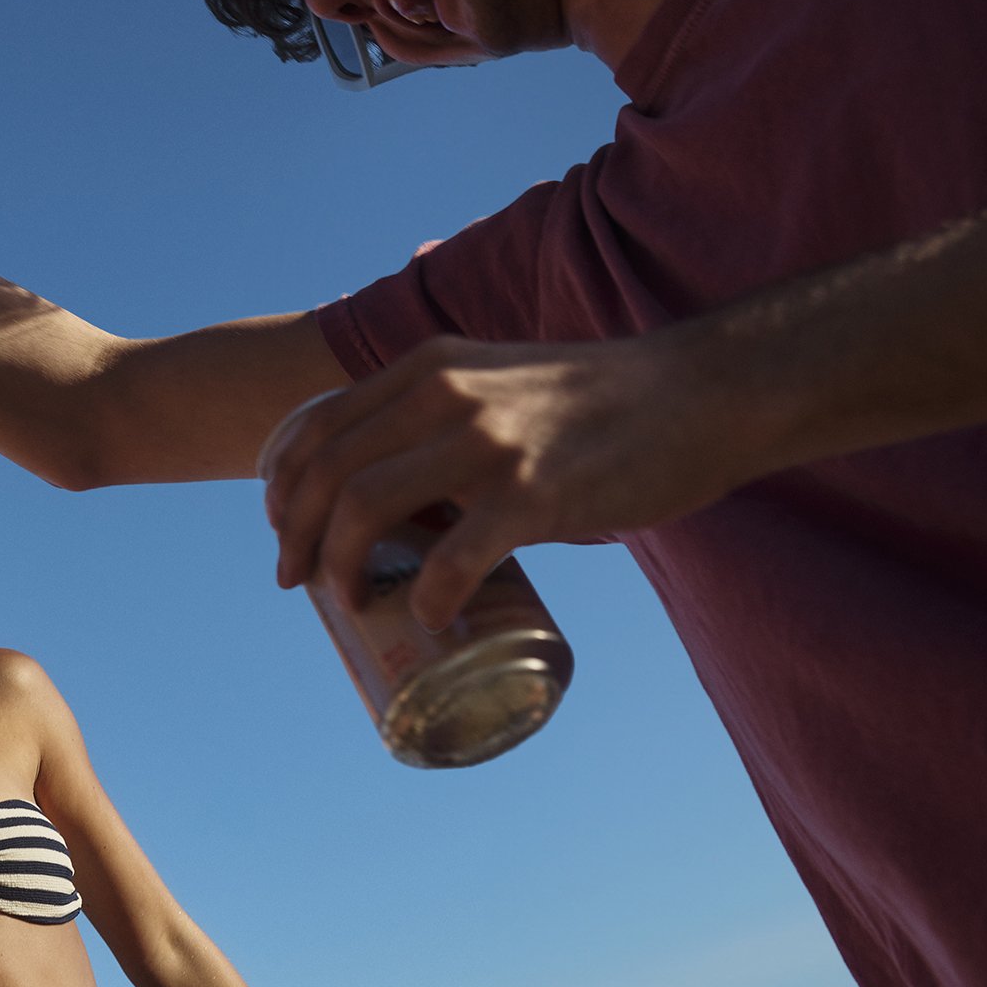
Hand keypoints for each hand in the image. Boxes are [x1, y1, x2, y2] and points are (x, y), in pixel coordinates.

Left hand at [259, 326, 763, 628]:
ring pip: (366, 508)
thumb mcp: (501, 382)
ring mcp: (488, 442)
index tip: (280, 529)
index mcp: (428, 368)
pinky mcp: (536, 492)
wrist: (705, 391)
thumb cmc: (603, 401)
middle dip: (294, 536)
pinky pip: (454, 557)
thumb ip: (449, 419)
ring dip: (340, 566)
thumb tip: (410, 502)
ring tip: (349, 601)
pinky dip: (428, 596)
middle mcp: (444, 394)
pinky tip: (429, 618)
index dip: (282, 485)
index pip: (316, 425)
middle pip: (326, 473)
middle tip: (296, 583)